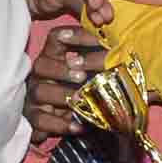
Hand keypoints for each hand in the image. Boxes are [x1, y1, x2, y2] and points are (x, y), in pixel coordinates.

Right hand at [25, 25, 104, 139]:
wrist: (72, 121)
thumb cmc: (86, 90)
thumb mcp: (95, 74)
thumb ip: (104, 63)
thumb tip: (127, 52)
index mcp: (56, 56)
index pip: (58, 38)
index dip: (75, 36)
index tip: (95, 38)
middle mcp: (42, 74)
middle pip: (42, 65)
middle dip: (62, 69)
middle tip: (82, 76)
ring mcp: (36, 96)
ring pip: (40, 91)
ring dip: (61, 94)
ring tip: (80, 100)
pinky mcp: (35, 117)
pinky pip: (41, 120)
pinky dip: (60, 124)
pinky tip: (78, 126)